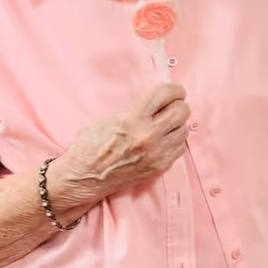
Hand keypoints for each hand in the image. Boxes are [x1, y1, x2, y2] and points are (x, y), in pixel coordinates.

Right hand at [53, 84, 190, 206]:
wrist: (84, 178)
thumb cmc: (90, 147)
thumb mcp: (108, 119)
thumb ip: (134, 110)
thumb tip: (156, 102)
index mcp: (132, 119)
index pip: (165, 95)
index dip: (174, 90)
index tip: (175, 91)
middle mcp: (147, 136)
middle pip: (182, 111)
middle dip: (178, 105)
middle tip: (172, 107)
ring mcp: (155, 153)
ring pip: (184, 129)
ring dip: (176, 125)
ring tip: (165, 125)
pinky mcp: (159, 167)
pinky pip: (180, 148)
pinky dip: (174, 142)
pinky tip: (163, 140)